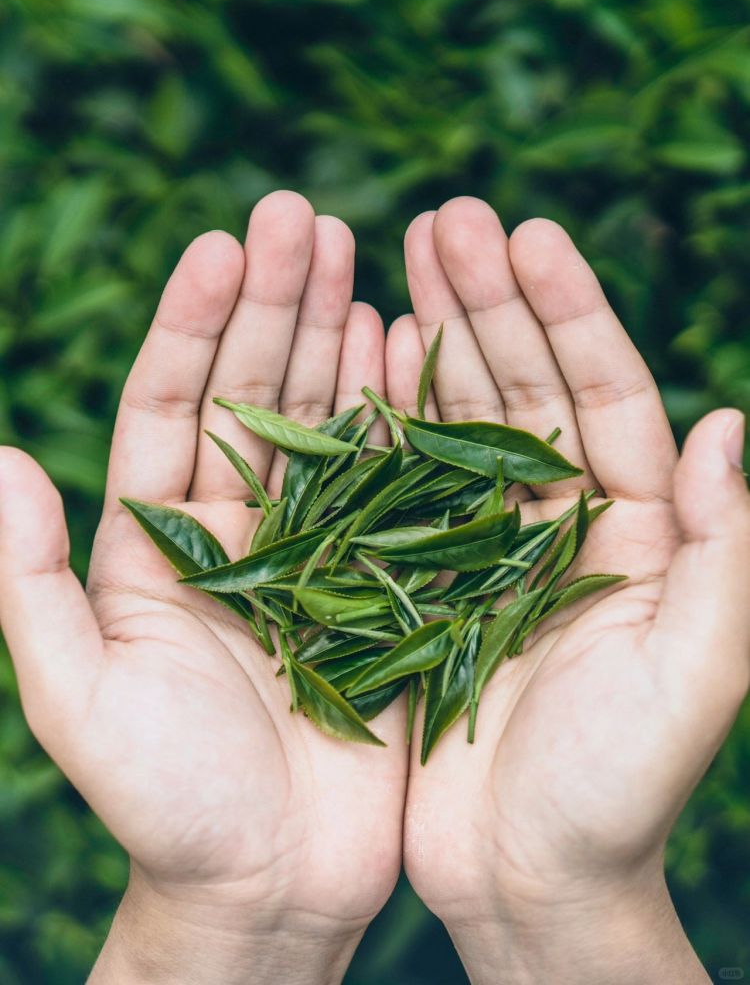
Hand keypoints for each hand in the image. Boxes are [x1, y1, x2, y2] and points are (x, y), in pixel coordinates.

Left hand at [0, 191, 406, 984]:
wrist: (269, 887)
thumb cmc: (166, 803)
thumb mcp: (78, 695)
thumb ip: (27, 580)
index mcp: (159, 544)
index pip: (173, 406)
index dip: (195, 324)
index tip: (222, 244)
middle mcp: (237, 530)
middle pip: (255, 393)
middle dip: (276, 303)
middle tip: (305, 214)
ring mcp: (316, 550)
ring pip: (325, 422)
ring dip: (339, 337)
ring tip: (361, 254)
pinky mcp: (383, 582)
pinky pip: (392, 483)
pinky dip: (399, 413)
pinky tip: (410, 348)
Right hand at [386, 198, 748, 983]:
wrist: (527, 880)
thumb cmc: (616, 793)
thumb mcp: (695, 679)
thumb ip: (727, 557)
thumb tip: (729, 425)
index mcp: (637, 533)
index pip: (609, 398)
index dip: (572, 315)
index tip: (530, 234)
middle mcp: (562, 523)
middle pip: (527, 389)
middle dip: (491, 301)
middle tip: (445, 217)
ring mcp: (486, 544)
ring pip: (459, 422)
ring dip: (435, 338)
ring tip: (396, 255)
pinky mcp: (421, 578)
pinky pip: (400, 483)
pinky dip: (382, 417)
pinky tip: (362, 355)